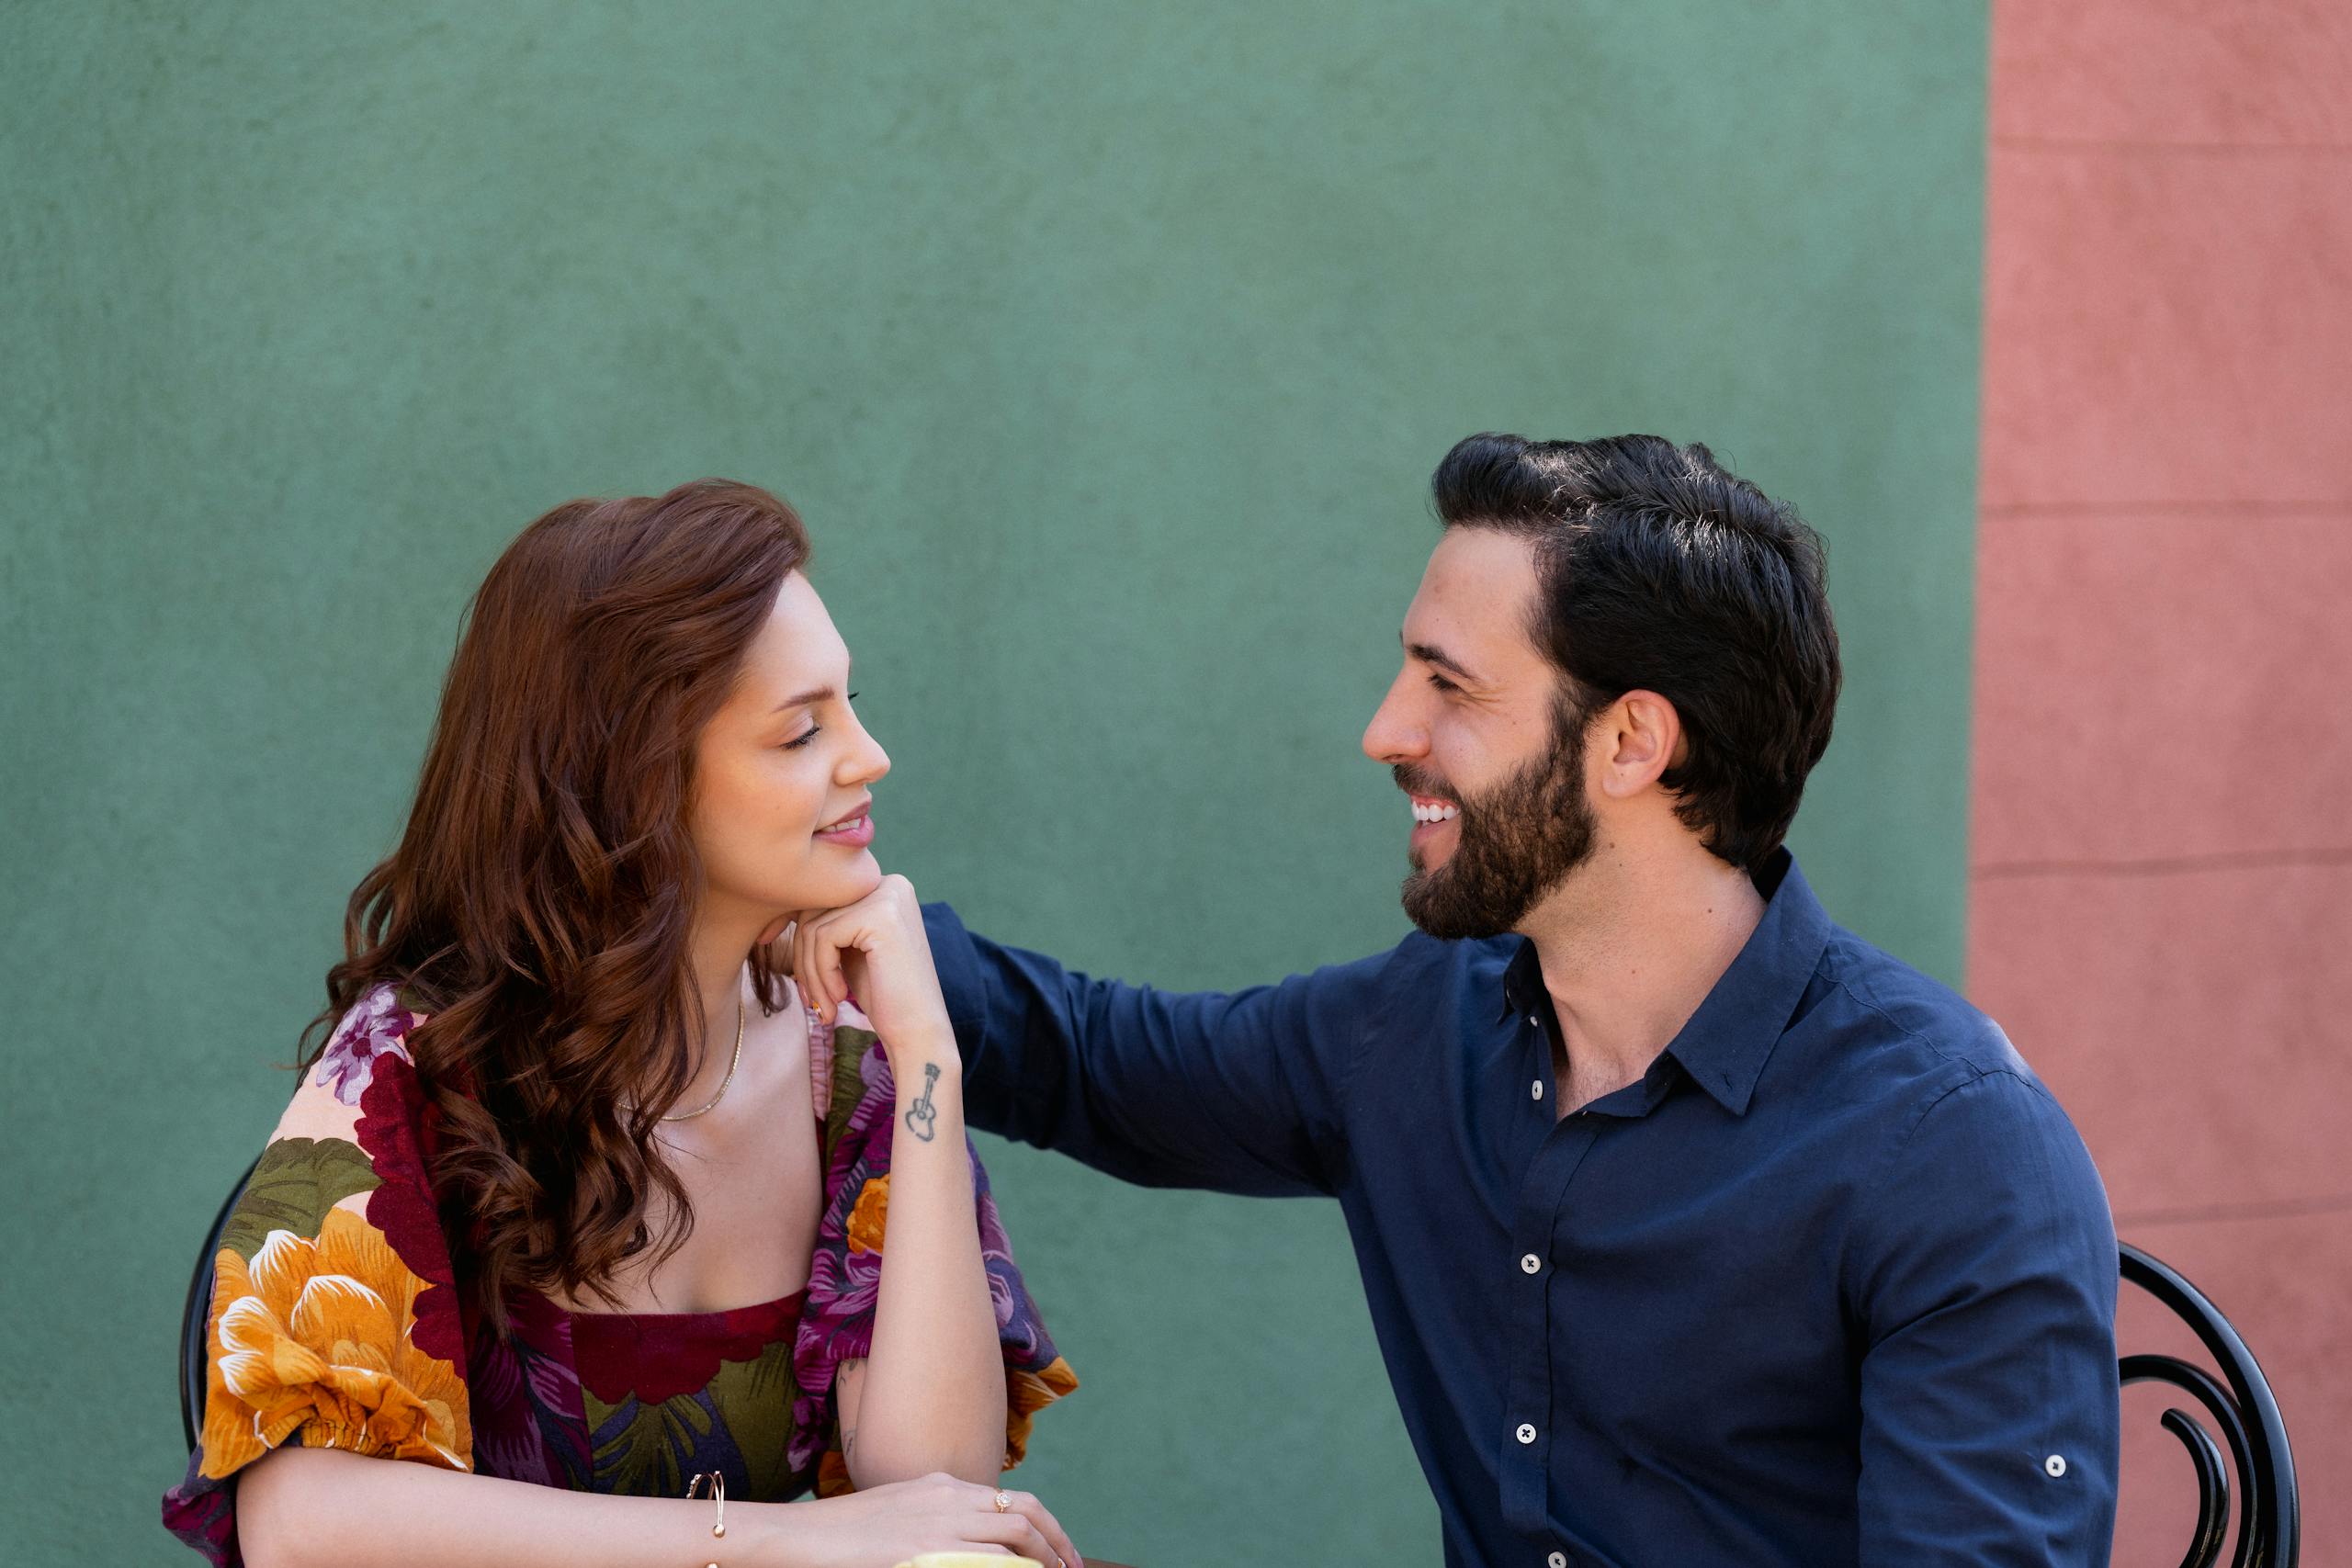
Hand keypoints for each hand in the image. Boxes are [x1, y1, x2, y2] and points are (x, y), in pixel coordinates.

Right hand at [766, 1472, 1081, 1567]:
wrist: (797, 1536)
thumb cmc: (840, 1536)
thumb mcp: (896, 1519)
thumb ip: (933, 1525)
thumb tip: (963, 1549)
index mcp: (942, 1485)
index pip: (1010, 1498)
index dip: (1043, 1524)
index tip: (1056, 1551)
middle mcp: (949, 1495)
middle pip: (1025, 1509)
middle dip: (1057, 1540)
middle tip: (1072, 1567)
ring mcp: (940, 1521)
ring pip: (1017, 1531)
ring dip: (1045, 1556)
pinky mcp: (928, 1549)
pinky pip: (992, 1559)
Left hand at [779, 875, 953, 1057]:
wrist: (919, 1033)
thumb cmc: (884, 997)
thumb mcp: (851, 950)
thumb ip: (828, 923)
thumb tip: (781, 908)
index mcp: (886, 886)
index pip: (822, 902)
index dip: (802, 945)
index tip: (803, 985)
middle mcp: (891, 883)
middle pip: (814, 910)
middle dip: (803, 960)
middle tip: (812, 1001)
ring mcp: (888, 896)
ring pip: (813, 927)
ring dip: (810, 973)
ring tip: (826, 1005)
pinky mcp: (880, 916)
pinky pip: (823, 938)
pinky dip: (821, 973)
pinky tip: (841, 997)